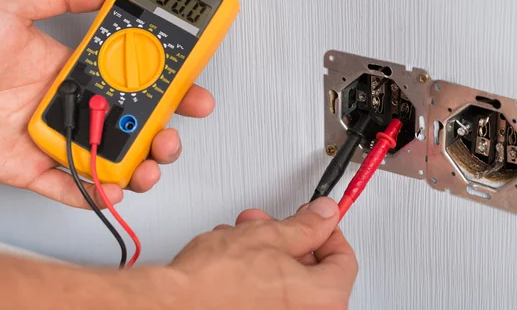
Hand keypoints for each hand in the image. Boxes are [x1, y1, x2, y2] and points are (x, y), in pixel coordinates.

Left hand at [0, 0, 214, 207]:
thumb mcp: (12, 7)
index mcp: (76, 72)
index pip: (135, 82)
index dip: (168, 90)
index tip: (190, 92)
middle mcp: (74, 106)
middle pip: (131, 125)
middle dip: (163, 134)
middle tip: (171, 135)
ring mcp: (58, 137)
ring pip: (111, 158)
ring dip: (139, 168)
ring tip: (147, 165)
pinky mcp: (35, 168)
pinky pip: (71, 187)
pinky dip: (94, 194)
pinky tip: (111, 188)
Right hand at [167, 197, 357, 308]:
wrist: (172, 305)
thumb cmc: (215, 282)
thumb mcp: (268, 236)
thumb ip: (306, 225)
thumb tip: (324, 216)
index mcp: (324, 301)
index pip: (343, 259)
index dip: (327, 231)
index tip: (315, 220)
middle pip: (313, 271)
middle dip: (288, 239)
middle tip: (273, 225)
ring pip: (286, 282)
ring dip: (267, 253)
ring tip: (243, 237)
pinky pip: (269, 298)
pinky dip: (256, 277)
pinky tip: (235, 260)